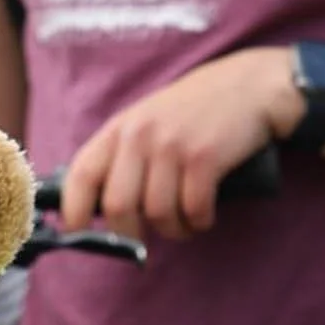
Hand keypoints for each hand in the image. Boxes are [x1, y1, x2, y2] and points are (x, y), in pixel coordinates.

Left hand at [59, 48, 303, 241]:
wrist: (251, 86)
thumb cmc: (199, 112)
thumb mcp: (151, 121)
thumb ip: (126, 156)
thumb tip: (105, 209)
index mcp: (122, 127)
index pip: (82, 173)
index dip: (73, 210)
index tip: (78, 232)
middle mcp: (141, 134)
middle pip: (118, 207)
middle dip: (132, 234)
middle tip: (147, 238)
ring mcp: (172, 145)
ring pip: (158, 215)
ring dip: (174, 230)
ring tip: (185, 221)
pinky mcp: (203, 158)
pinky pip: (193, 212)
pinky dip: (199, 222)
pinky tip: (205, 213)